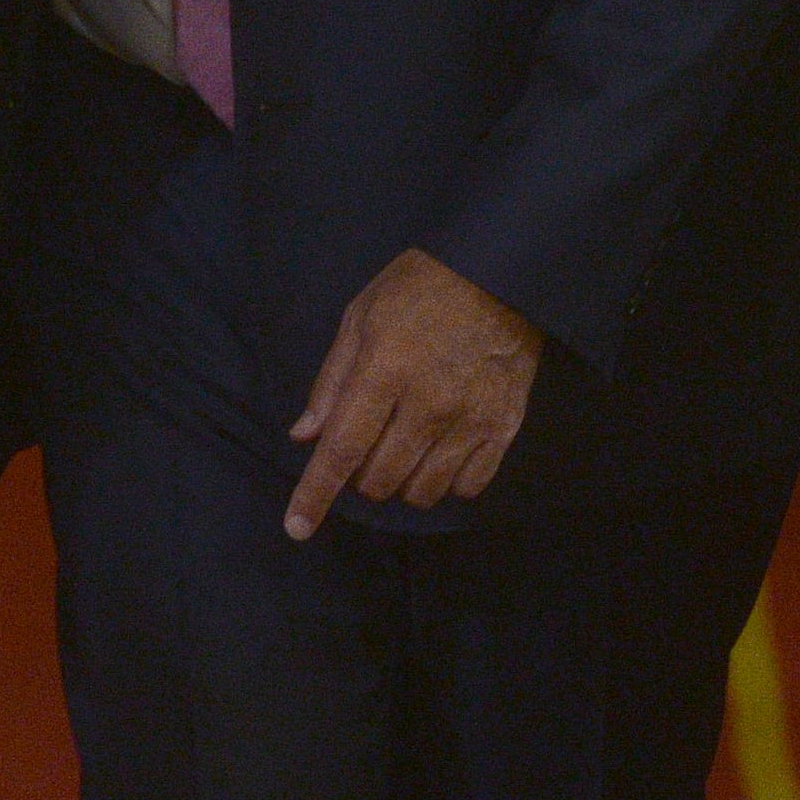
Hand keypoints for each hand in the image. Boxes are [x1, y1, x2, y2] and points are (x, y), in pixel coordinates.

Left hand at [283, 252, 540, 536]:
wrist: (501, 272)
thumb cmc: (420, 288)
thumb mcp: (361, 316)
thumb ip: (332, 380)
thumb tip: (304, 436)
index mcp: (384, 370)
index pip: (342, 449)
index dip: (315, 494)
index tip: (296, 527)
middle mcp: (427, 404)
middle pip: (379, 480)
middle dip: (360, 476)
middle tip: (366, 444)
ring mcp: (470, 420)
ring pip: (422, 491)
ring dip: (401, 482)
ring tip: (402, 449)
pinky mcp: (503, 428)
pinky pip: (467, 487)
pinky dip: (446, 483)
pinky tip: (440, 455)